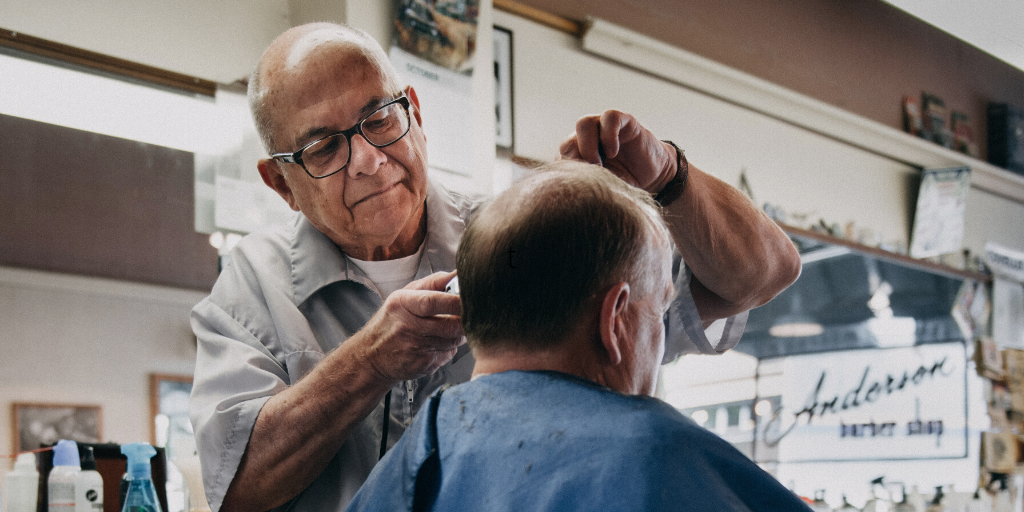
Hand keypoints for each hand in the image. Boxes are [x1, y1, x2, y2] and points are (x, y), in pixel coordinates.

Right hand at [358, 271, 464, 381]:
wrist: (372, 356)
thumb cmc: (392, 321)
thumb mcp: (405, 295)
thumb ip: (433, 283)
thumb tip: (458, 273)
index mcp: (402, 304)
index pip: (433, 301)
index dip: (456, 301)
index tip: (469, 298)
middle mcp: (407, 327)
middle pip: (450, 325)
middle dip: (465, 320)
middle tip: (467, 314)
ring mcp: (415, 348)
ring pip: (453, 340)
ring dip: (459, 333)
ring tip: (449, 326)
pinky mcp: (423, 365)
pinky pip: (449, 354)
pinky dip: (450, 347)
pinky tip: (438, 342)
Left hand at [558, 110, 676, 193]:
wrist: (654, 178)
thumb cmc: (624, 184)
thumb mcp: (603, 188)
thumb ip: (587, 185)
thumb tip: (569, 190)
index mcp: (578, 156)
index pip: (562, 159)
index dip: (567, 174)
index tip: (578, 188)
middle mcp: (587, 140)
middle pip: (568, 142)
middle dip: (576, 161)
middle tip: (589, 177)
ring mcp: (604, 128)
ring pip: (584, 123)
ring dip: (587, 145)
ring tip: (598, 165)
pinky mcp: (624, 121)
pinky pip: (609, 117)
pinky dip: (608, 134)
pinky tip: (613, 152)